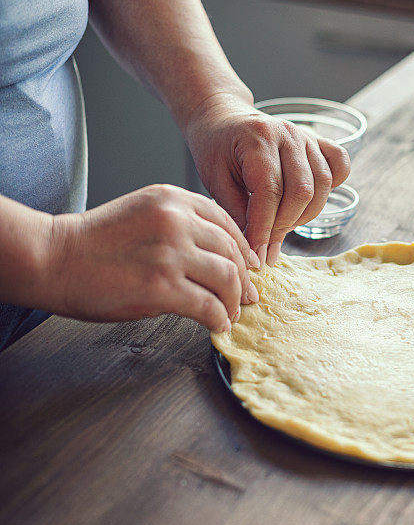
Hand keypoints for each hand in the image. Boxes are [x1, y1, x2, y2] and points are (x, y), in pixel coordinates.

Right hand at [48, 184, 259, 332]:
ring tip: (231, 313)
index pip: (226, 222)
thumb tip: (217, 253)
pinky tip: (217, 325)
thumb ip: (179, 223)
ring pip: (227, 278)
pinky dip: (219, 318)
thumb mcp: (142, 212)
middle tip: (249, 296)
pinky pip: (209, 306)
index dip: (244, 249)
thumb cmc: (94, 241)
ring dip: (234, 301)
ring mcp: (170, 254)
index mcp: (173, 199)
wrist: (52, 258)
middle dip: (245, 278)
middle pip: (232, 251)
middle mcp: (176, 221)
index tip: (251, 267)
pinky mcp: (162, 287)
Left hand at [183, 94, 350, 266]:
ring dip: (304, 215)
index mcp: (257, 139)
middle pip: (301, 191)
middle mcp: (287, 134)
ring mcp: (307, 136)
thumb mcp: (215, 181)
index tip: (257, 255)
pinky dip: (332, 187)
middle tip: (266, 248)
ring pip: (321, 185)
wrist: (223, 118)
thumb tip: (254, 252)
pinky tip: (308, 201)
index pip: (269, 192)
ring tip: (282, 226)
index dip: (264, 228)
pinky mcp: (319, 141)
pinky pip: (340, 166)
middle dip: (284, 227)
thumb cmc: (216, 149)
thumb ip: (237, 214)